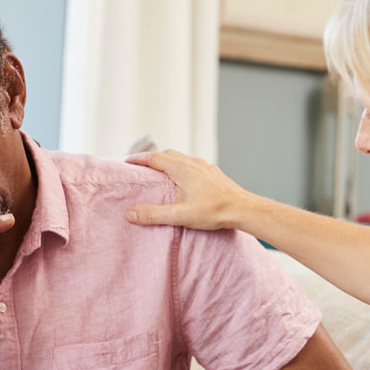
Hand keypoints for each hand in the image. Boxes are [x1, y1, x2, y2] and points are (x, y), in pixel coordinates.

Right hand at [124, 149, 257, 230]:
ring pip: (180, 157)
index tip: (126, 161)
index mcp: (181, 169)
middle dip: (151, 158)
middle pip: (166, 154)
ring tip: (158, 170)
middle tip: (140, 165)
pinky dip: (180, 165)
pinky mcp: (213, 172)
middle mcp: (192, 162)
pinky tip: (183, 176)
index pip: (154, 158)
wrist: (243, 209)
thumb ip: (154, 214)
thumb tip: (130, 213)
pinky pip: (192, 163)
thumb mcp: (180, 215)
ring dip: (166, 160)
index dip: (139, 159)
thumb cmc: (213, 211)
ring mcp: (204, 166)